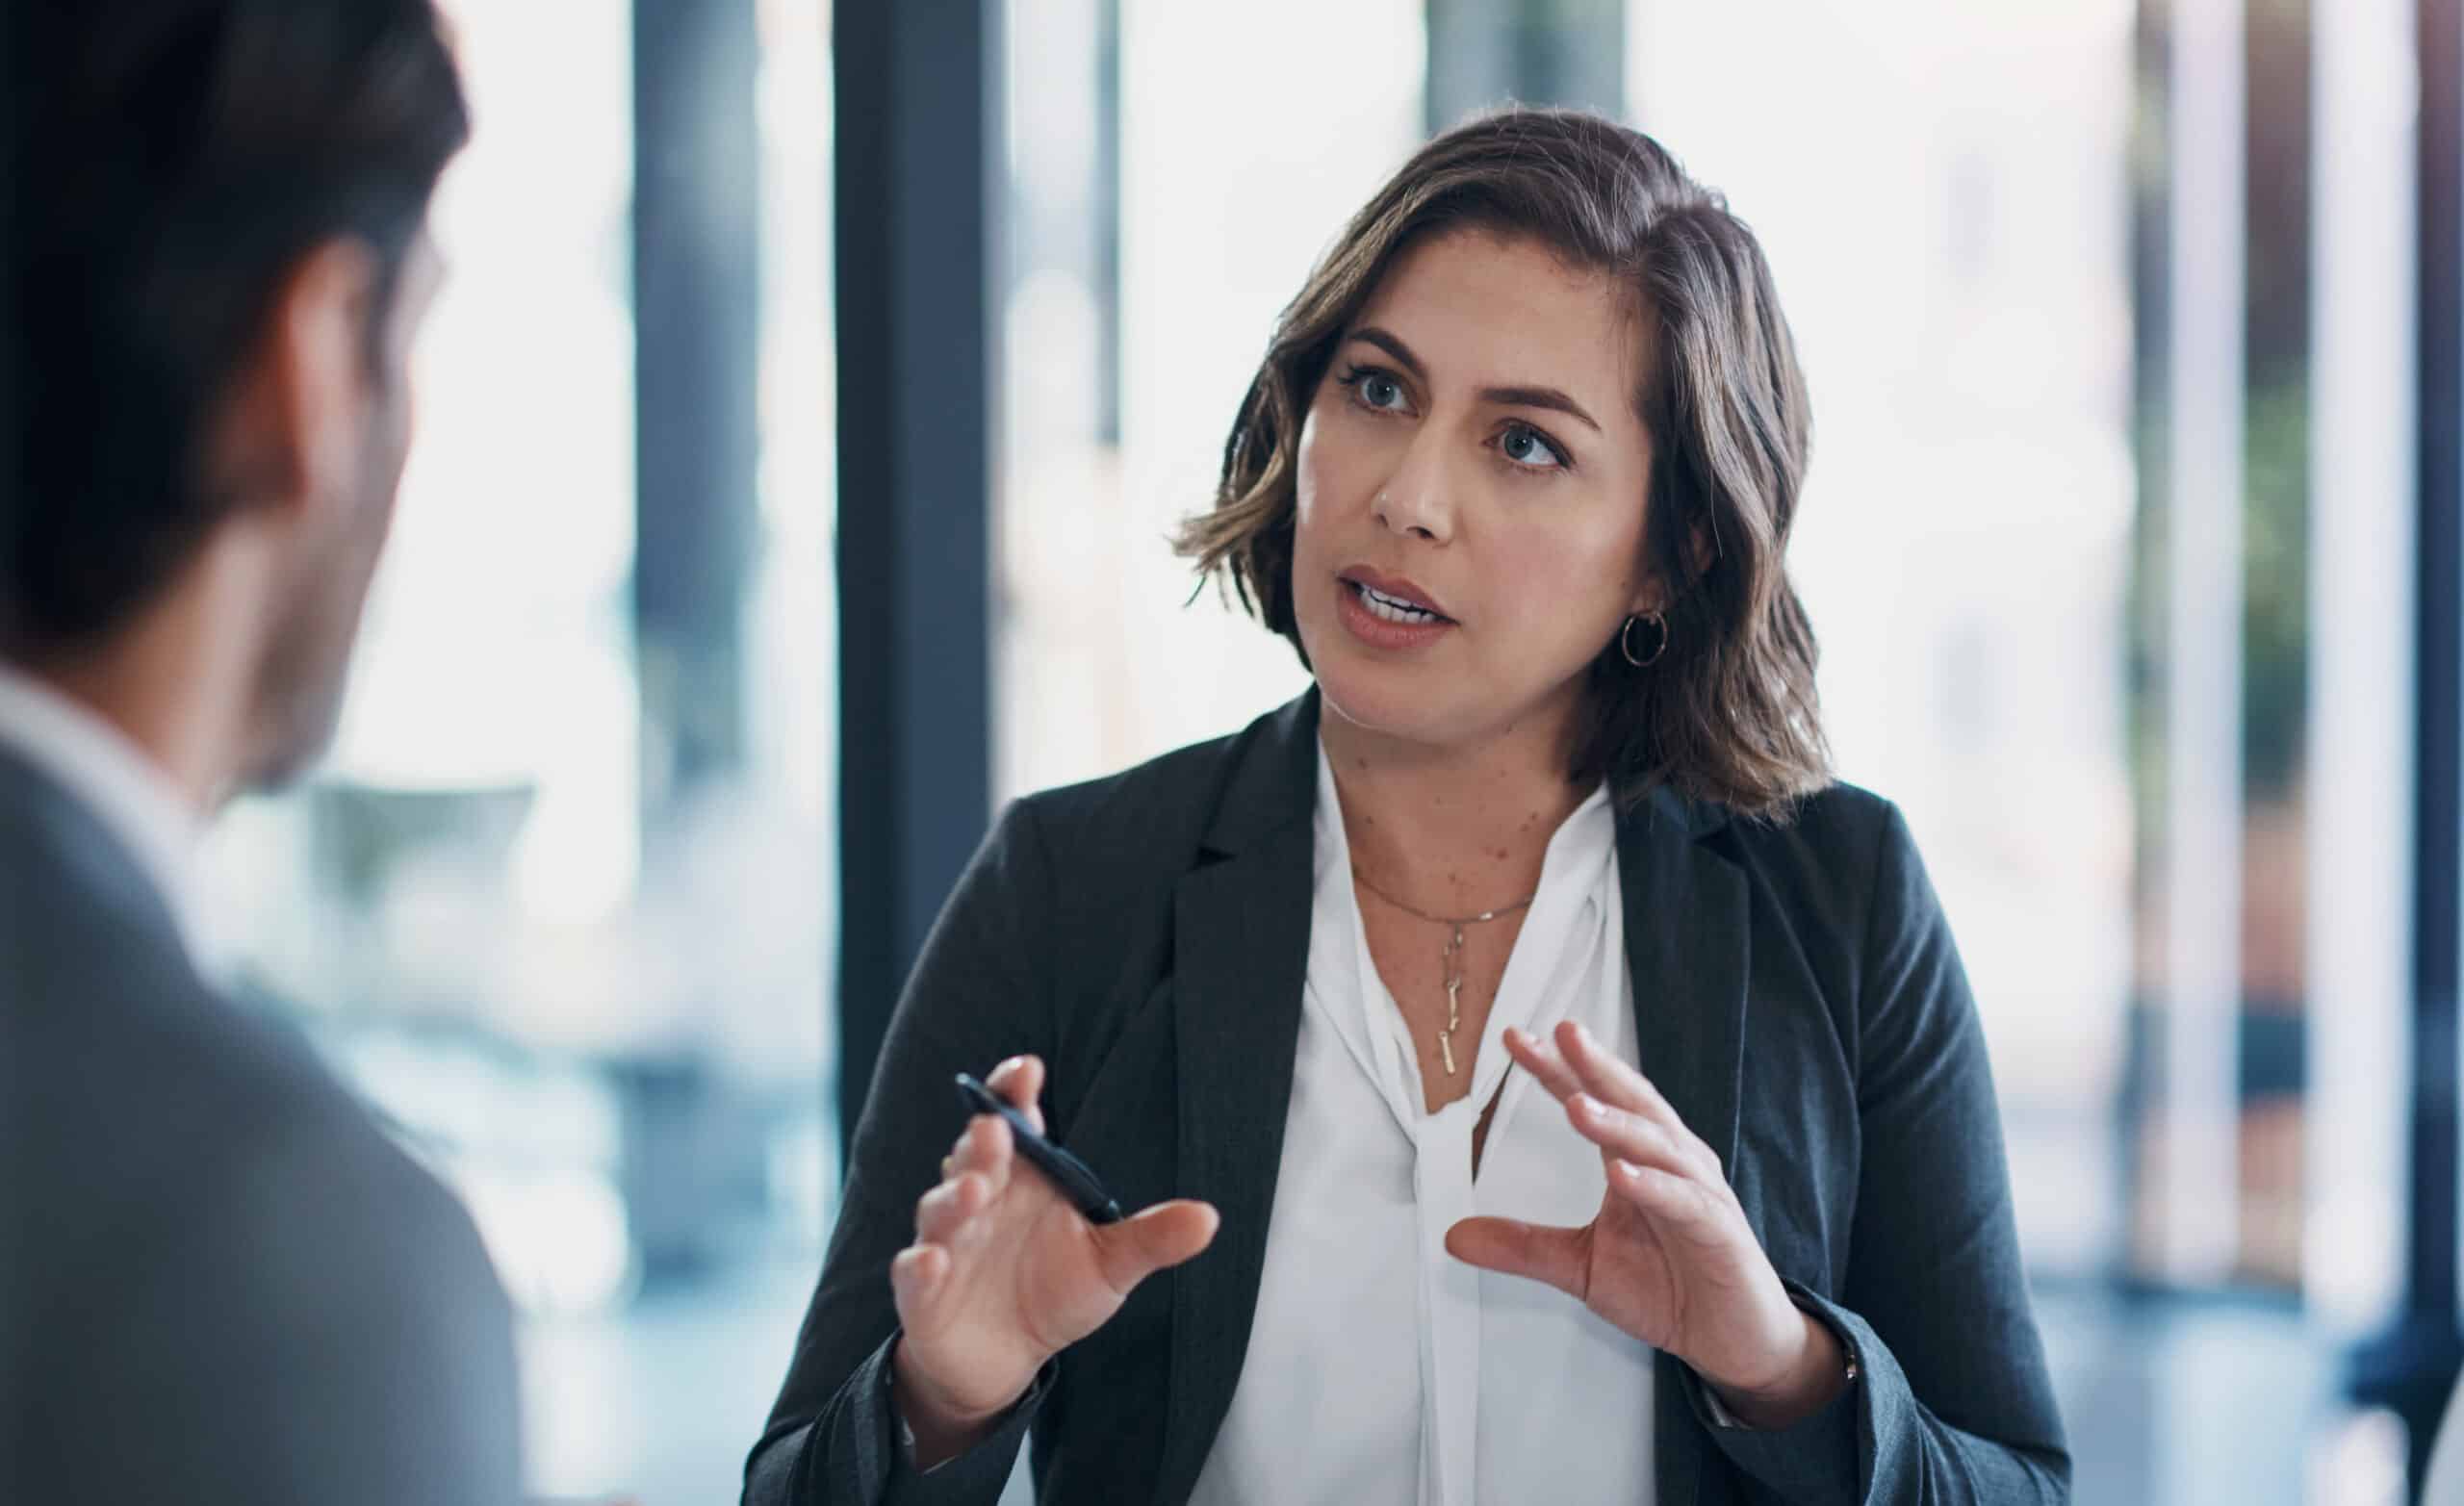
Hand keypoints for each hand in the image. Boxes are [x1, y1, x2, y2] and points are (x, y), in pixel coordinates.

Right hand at [889, 1055, 1220, 1465]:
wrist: (1005, 1357)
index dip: (1013, 1092)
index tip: (1027, 1069)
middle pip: (974, 1158)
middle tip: (997, 1129)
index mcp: (1023, 1179)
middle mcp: (980, 1199)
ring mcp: (947, 1242)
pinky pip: (914, 1273)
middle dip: (983, 1142)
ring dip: (953, 1197)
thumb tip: (1210, 1218)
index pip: (1014, 1121)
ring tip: (974, 1191)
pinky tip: (931, 1262)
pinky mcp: (924, 1291)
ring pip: (940, 1208)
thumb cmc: (1053, 1290)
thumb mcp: (1109, 1263)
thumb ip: (1152, 1237)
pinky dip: (919, 1266)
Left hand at [1444, 1021, 1846, 1429]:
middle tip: (1562, 1034)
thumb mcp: (1581, 1266)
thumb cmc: (1669, 1288)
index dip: (1556, 1070)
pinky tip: (1622, 1174)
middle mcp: (1670, 1162)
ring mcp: (1698, 1193)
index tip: (1515, 1040)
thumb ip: (1523, 1246)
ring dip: (1618, 1123)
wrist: (1733, 1339)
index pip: (1591, 1101)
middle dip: (1595, 1068)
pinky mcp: (1718, 1232)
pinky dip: (1654, 1186)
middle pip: (1630, 1103)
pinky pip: (1684, 1202)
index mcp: (1634, 1159)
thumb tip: (1454, 1236)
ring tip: (1577, 1106)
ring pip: (1657, 1144)